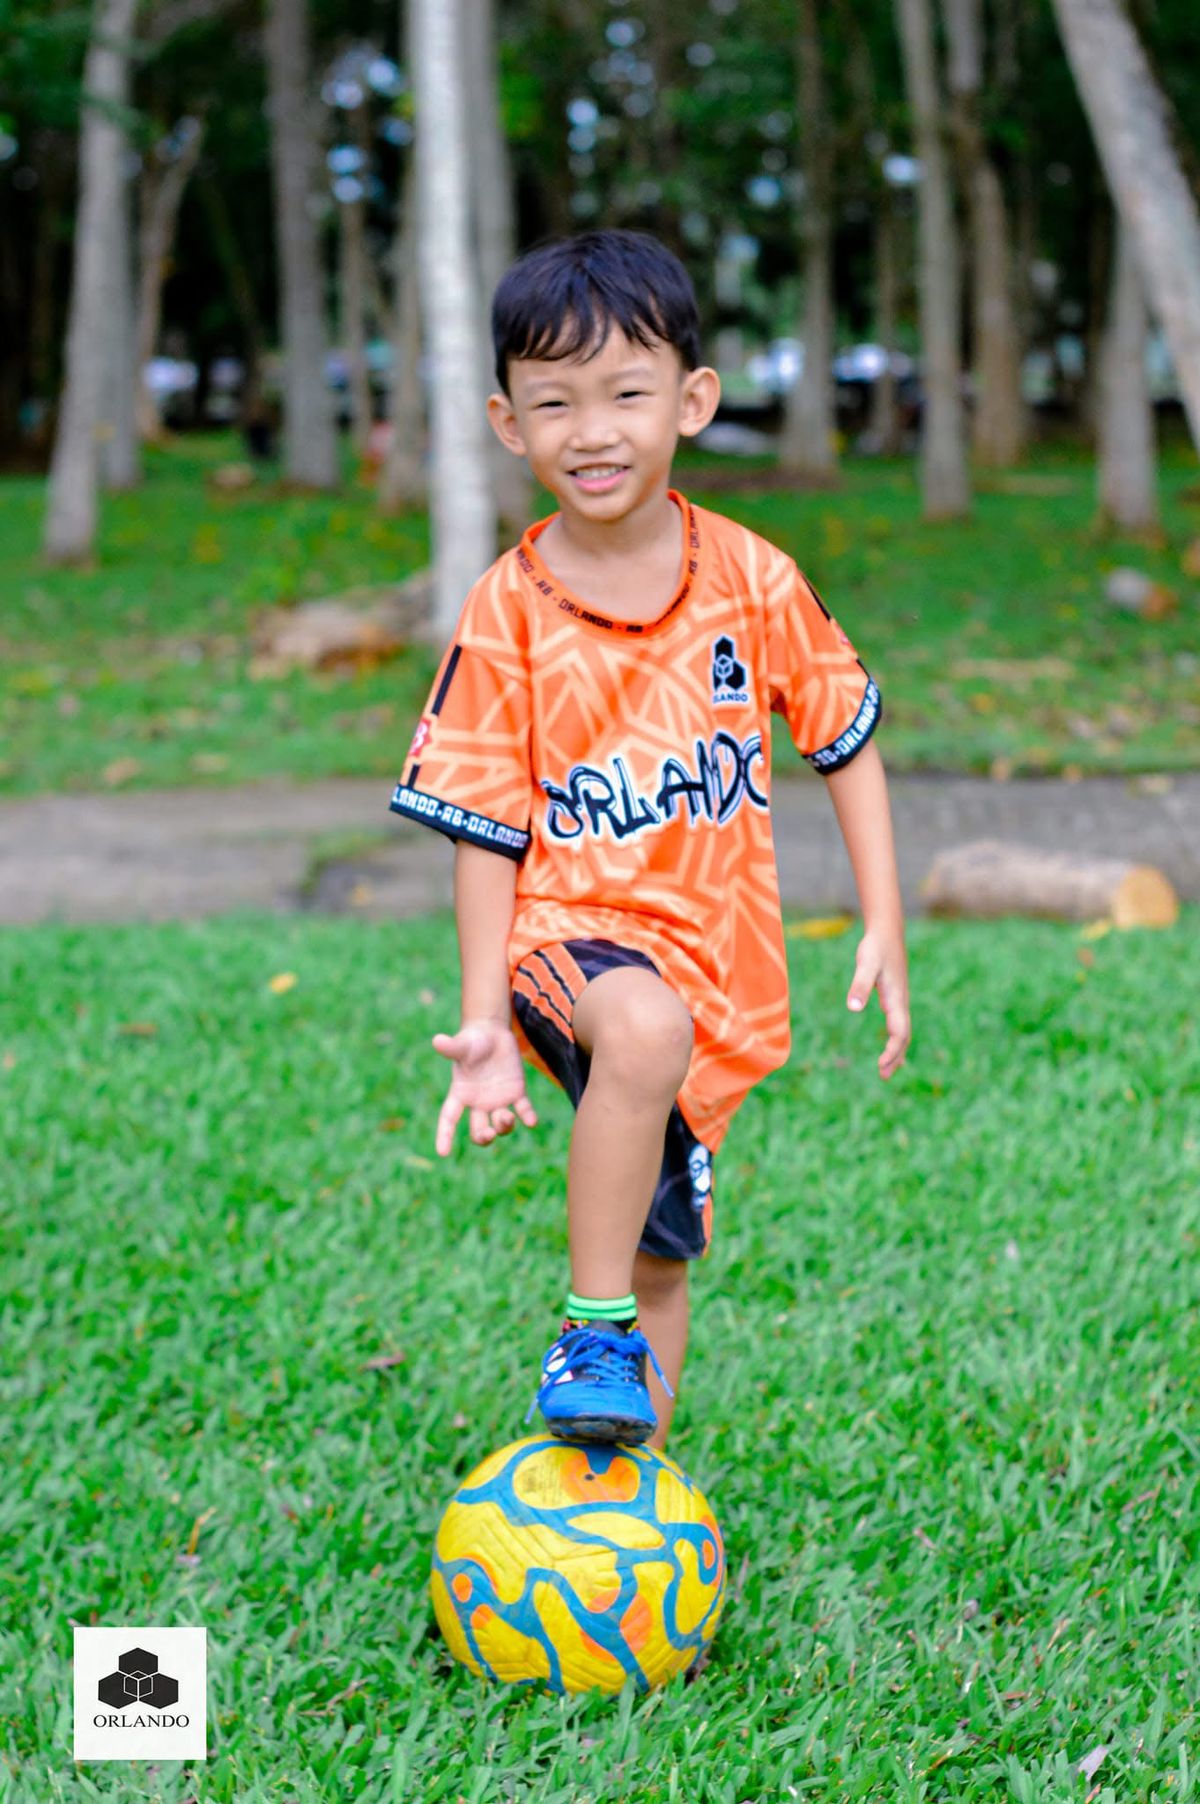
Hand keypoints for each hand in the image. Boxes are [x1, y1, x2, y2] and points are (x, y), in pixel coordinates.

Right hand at [431, 1018, 538, 1155]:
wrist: (492, 1033)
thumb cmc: (472, 1041)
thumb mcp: (462, 1045)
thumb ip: (451, 1048)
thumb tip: (437, 1040)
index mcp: (460, 1094)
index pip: (449, 1118)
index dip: (445, 1135)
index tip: (442, 1152)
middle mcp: (479, 1102)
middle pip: (479, 1130)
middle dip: (483, 1137)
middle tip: (489, 1134)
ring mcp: (498, 1100)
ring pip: (501, 1124)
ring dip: (504, 1126)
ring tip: (507, 1117)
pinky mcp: (516, 1092)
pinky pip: (523, 1110)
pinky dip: (528, 1117)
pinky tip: (531, 1121)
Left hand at [846, 929, 909, 1079]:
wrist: (887, 931)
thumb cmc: (875, 947)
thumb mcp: (865, 964)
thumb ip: (859, 985)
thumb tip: (853, 1008)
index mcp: (896, 999)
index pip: (899, 1032)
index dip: (892, 1051)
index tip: (881, 1066)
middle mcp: (901, 1002)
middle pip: (904, 1036)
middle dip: (895, 1057)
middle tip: (883, 1076)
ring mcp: (900, 999)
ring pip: (903, 1030)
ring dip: (896, 1050)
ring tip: (887, 1070)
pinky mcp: (895, 995)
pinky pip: (899, 1023)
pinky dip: (896, 1038)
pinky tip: (889, 1043)